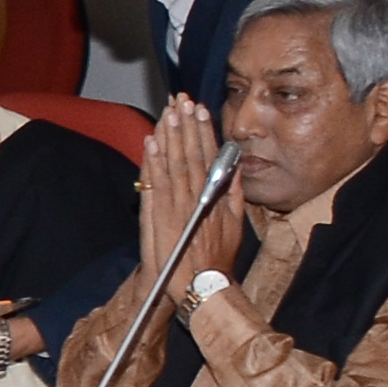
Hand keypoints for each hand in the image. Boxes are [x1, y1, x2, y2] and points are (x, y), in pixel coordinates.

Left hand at [144, 98, 243, 295]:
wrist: (201, 286)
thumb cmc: (218, 258)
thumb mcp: (236, 224)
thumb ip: (235, 194)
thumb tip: (236, 168)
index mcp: (216, 196)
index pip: (209, 156)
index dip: (203, 131)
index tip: (200, 109)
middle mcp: (197, 197)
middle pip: (191, 154)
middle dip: (186, 126)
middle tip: (182, 100)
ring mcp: (178, 205)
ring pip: (173, 164)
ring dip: (170, 137)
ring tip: (168, 113)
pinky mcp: (160, 216)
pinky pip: (156, 184)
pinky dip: (153, 163)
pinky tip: (151, 143)